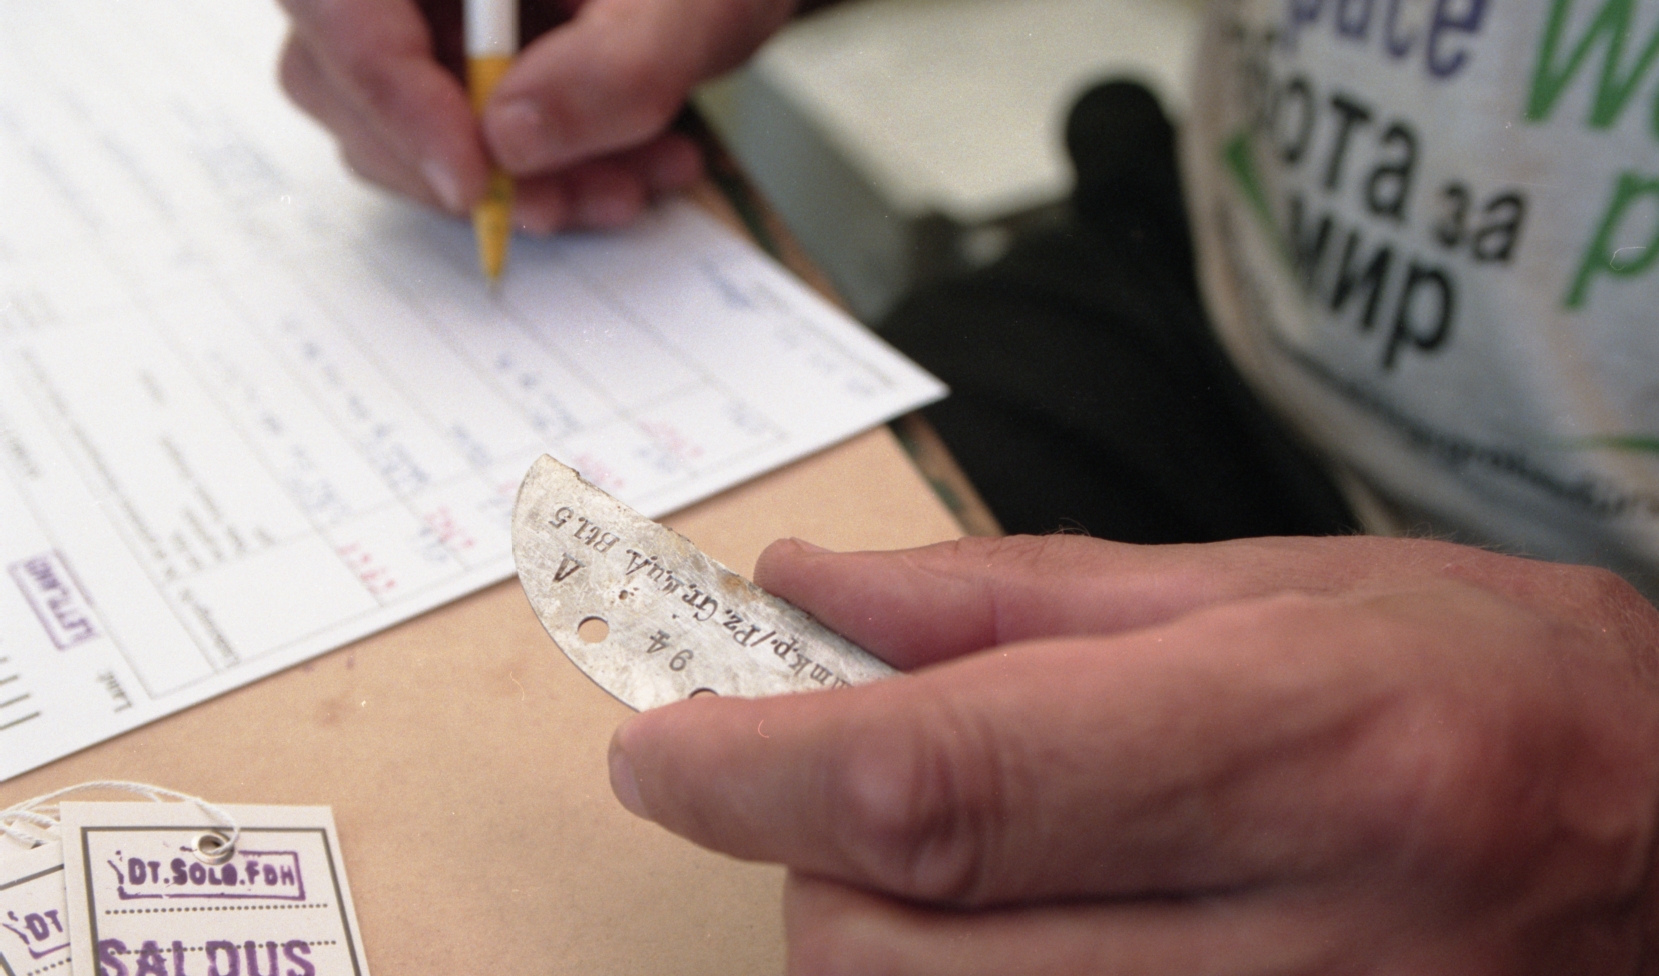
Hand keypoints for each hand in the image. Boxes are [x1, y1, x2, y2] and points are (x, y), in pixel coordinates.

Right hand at [276, 0, 792, 231]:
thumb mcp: (691, 6)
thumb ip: (615, 67)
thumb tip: (507, 140)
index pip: (337, 1)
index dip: (392, 95)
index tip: (476, 178)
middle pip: (342, 71)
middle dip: (463, 161)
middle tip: (560, 200)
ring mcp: (421, 13)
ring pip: (404, 126)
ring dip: (518, 183)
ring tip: (629, 181)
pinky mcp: (452, 61)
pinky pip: (459, 140)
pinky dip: (544, 176)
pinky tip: (631, 169)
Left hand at [608, 535, 1658, 972]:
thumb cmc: (1489, 680)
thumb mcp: (1264, 583)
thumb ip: (1011, 597)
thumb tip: (808, 590)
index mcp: (1286, 747)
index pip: (940, 781)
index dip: (756, 766)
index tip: (660, 743)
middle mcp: (1284, 942)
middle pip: (887, 949)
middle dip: (806, 857)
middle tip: (846, 770)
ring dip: (878, 934)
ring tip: (973, 846)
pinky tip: (1026, 918)